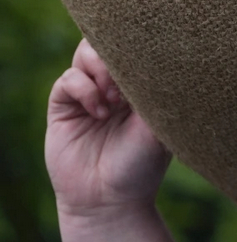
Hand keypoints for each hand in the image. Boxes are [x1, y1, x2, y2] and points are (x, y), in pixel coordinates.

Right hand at [45, 39, 170, 217]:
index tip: (154, 57)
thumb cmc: (142, 166)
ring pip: (87, 52)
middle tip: (132, 79)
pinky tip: (100, 113)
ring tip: (116, 99)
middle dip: (119, 52)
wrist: (109, 200)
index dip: (143, 44)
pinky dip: (84, 89)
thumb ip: (160, 93)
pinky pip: (69, 79)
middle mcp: (117, 85)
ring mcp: (89, 93)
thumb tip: (168, 60)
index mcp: (143, 86)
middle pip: (110, 40)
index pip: (141, 48)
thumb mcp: (160, 128)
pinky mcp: (64, 104)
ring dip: (102, 69)